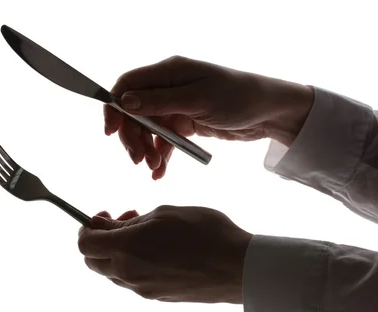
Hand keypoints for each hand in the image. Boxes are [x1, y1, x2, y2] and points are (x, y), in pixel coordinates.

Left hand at [77, 206, 252, 303]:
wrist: (238, 268)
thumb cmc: (206, 233)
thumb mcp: (165, 214)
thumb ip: (130, 222)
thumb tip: (109, 227)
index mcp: (127, 249)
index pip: (86, 244)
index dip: (87, 228)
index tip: (103, 216)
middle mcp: (129, 274)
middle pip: (94, 261)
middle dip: (100, 240)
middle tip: (124, 221)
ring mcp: (143, 289)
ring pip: (113, 272)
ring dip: (118, 252)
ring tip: (145, 233)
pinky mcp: (158, 297)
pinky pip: (133, 281)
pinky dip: (134, 264)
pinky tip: (158, 250)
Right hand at [104, 55, 313, 178]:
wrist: (267, 113)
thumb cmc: (237, 97)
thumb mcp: (197, 99)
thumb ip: (159, 101)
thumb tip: (123, 102)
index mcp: (168, 72)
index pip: (127, 85)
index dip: (114, 107)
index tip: (110, 133)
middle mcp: (168, 87)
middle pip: (134, 112)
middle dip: (133, 137)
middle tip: (137, 160)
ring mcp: (176, 106)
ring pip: (148, 130)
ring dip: (147, 149)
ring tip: (153, 168)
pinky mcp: (185, 123)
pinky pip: (164, 141)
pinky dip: (161, 156)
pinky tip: (159, 172)